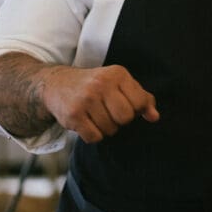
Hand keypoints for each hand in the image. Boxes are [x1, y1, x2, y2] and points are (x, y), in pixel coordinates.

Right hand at [40, 64, 158, 142]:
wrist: (57, 83)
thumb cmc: (95, 85)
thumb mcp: (119, 83)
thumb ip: (141, 97)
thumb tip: (155, 117)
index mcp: (117, 74)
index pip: (140, 102)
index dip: (136, 110)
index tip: (126, 106)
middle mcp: (101, 84)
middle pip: (126, 118)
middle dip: (120, 121)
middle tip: (110, 113)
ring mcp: (86, 99)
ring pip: (110, 129)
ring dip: (106, 128)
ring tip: (96, 116)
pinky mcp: (73, 115)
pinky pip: (94, 137)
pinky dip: (93, 135)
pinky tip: (87, 123)